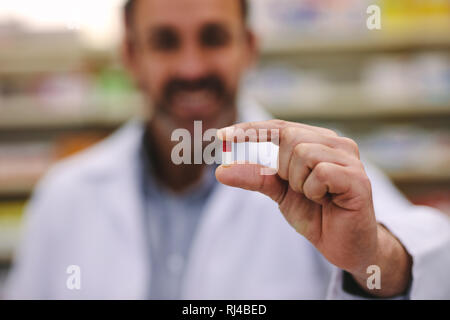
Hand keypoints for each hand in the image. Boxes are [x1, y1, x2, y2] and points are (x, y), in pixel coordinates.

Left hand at [216, 120, 411, 296]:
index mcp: (317, 141)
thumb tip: (221, 170)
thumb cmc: (316, 214)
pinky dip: (313, 191)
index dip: (249, 130)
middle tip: (298, 189)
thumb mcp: (280, 193)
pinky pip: (320, 172)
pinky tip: (326, 201)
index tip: (220, 135)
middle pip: (288, 137)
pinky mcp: (358, 178)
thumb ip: (256, 177)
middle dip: (282, 168)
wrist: (345, 246)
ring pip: (302, 153)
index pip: (278, 127)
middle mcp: (336, 143)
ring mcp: (349, 159)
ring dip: (299, 183)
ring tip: (316, 197)